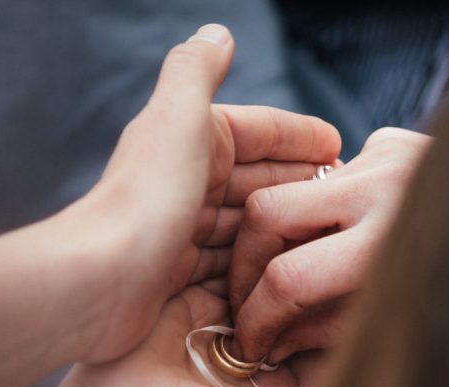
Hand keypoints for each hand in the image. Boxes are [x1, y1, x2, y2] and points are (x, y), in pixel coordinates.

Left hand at [64, 24, 340, 361]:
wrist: (98, 287)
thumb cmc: (143, 201)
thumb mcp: (177, 118)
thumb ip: (197, 70)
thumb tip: (217, 33)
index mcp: (190, 144)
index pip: (258, 134)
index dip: (299, 138)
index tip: (341, 147)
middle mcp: (186, 191)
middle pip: (259, 185)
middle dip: (302, 187)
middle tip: (350, 198)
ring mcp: (187, 243)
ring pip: (251, 234)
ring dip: (288, 234)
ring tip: (332, 242)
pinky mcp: (186, 291)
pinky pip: (238, 281)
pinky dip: (264, 277)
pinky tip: (293, 282)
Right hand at [227, 127, 429, 362]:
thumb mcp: (403, 327)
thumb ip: (327, 332)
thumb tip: (269, 341)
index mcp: (395, 246)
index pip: (289, 280)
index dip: (256, 321)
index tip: (249, 345)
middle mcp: (386, 186)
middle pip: (267, 215)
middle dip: (243, 266)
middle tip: (248, 303)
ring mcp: (386, 153)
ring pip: (286, 189)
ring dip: (276, 239)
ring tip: (287, 277)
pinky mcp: (389, 139)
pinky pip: (325, 178)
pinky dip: (319, 214)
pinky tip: (342, 238)